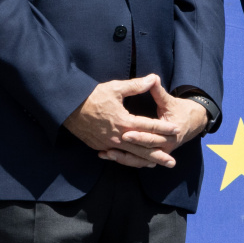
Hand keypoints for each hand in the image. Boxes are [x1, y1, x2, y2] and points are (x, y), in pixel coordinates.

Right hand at [64, 75, 181, 167]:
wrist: (67, 107)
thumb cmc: (92, 96)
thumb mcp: (115, 88)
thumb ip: (136, 86)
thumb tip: (153, 78)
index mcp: (124, 121)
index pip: (149, 126)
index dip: (163, 128)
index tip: (176, 130)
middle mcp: (118, 136)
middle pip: (142, 148)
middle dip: (158, 155)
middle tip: (172, 162)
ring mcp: (108, 143)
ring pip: (131, 155)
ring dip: (145, 160)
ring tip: (157, 164)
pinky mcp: (100, 146)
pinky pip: (117, 155)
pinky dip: (128, 159)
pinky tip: (135, 161)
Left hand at [104, 77, 209, 168]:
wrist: (191, 122)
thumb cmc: (178, 110)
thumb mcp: (169, 101)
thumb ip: (158, 92)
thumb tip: (152, 78)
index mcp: (170, 134)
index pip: (152, 137)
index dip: (139, 136)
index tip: (125, 133)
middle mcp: (165, 146)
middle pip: (144, 152)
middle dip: (127, 150)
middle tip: (111, 146)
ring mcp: (158, 152)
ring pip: (139, 160)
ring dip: (122, 158)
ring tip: (107, 153)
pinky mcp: (152, 155)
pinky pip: (137, 161)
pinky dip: (124, 160)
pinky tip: (108, 155)